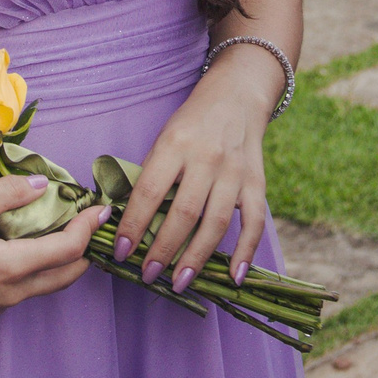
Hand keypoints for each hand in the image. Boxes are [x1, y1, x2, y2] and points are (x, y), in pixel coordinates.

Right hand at [0, 174, 107, 321]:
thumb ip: (7, 194)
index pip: (69, 250)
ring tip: (64, 231)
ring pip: (47, 284)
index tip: (100, 208)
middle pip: (67, 275)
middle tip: (89, 223)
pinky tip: (27, 248)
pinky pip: (25, 289)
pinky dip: (39, 269)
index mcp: (13, 268)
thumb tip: (41, 185)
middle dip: (85, 249)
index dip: (88, 228)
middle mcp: (13, 293)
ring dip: (62, 260)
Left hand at [116, 49, 280, 290]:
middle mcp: (206, 159)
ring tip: (180, 282)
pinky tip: (234, 276)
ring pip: (216, 223)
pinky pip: (254, 222)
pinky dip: (246, 251)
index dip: (133, 226)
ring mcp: (234, 172)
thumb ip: (151, 174)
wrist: (237, 95)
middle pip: (183, 214)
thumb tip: (127, 220)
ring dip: (197, 257)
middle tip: (148, 275)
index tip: (120, 252)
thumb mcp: (164, 138)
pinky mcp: (257, 182)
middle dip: (163, 250)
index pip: (149, 193)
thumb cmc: (192, 122)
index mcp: (175, 145)